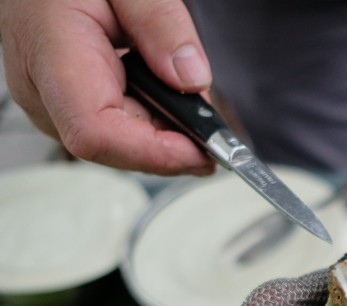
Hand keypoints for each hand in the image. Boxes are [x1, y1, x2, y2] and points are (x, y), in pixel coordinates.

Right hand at [0, 0, 214, 174]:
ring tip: (186, 93)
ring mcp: (52, 106)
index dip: (155, 152)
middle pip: (117, 147)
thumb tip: (192, 79)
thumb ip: (159, 22)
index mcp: (52, 56)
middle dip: (174, 140)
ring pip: (121, 145)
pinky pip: (116, 131)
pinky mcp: (65, 108)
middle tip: (211, 118)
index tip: (204, 149)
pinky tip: (165, 92)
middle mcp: (45, 94)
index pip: (96, 133)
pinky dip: (151, 118)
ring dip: (165, 128)